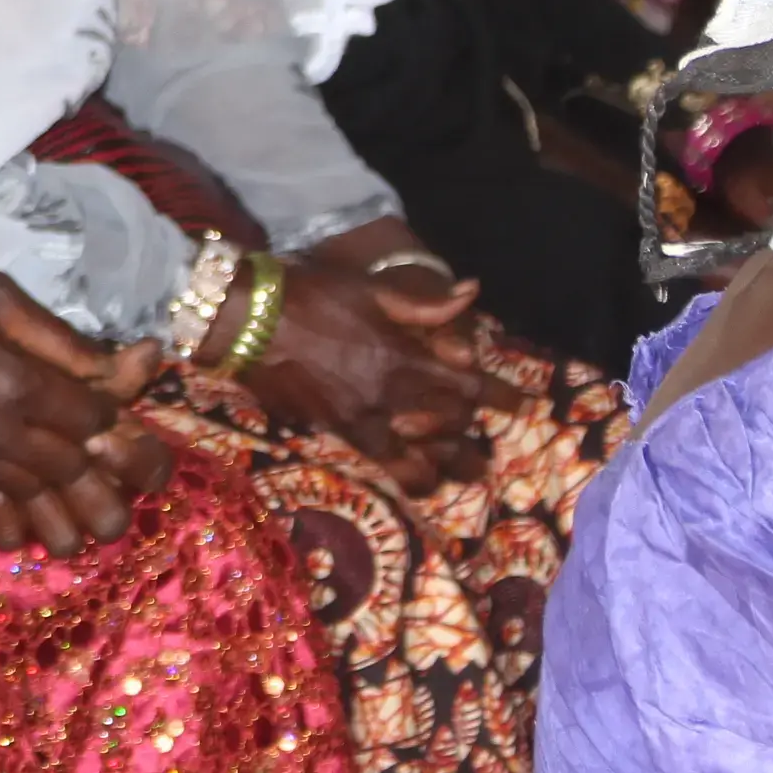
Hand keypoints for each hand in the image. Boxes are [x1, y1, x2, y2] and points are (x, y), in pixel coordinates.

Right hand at [0, 266, 169, 551]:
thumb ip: (62, 338)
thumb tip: (127, 362)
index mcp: (14, 381)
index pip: (90, 417)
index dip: (108, 416)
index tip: (105, 409)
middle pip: (72, 468)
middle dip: (103, 473)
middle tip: (120, 474)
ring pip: (38, 497)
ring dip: (69, 503)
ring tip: (95, 518)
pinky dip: (23, 509)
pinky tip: (37, 504)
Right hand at [234, 246, 497, 495]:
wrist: (249, 321)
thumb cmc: (312, 295)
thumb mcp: (372, 289)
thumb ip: (424, 303)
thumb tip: (473, 293)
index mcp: (405, 355)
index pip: (469, 384)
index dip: (500, 395)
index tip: (522, 402)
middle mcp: (393, 395)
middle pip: (452, 425)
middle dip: (475, 434)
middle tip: (488, 441)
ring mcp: (367, 419)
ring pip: (425, 455)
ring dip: (452, 464)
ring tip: (470, 471)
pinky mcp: (341, 433)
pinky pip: (386, 465)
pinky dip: (410, 476)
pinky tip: (422, 483)